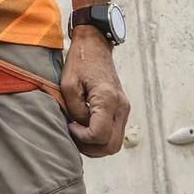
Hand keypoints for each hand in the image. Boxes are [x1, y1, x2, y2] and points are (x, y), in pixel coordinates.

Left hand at [61, 28, 128, 156]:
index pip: (99, 135)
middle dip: (91, 148)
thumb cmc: (80, 62)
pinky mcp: (122, 109)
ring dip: (97, 145)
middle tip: (74, 136)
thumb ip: (75, 111)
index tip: (70, 126)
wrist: (95, 46)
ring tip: (79, 134)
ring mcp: (124, 108)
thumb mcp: (68, 85)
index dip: (82, 138)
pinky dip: (102, 137)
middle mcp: (121, 106)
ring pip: (115, 143)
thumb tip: (82, 128)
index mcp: (107, 99)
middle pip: (111, 145)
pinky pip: (115, 133)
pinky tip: (87, 128)